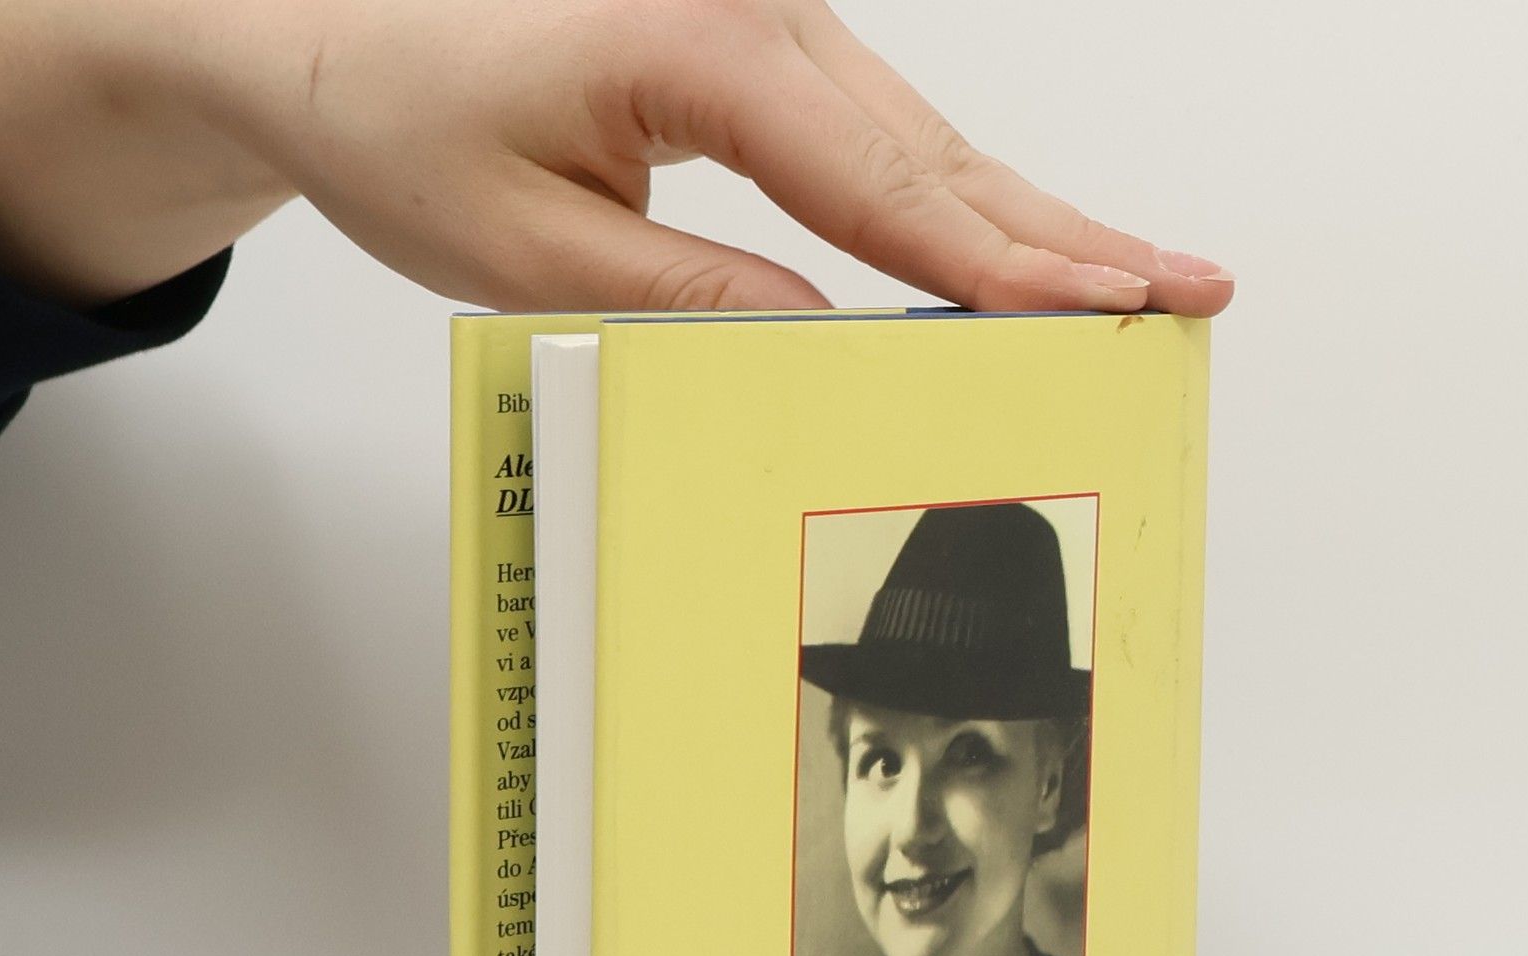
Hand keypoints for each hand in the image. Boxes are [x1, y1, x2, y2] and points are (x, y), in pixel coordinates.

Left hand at [0, 0, 1233, 316]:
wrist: (336, 37)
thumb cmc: (410, 124)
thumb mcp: (533, 251)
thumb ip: (692, 300)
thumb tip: (831, 350)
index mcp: (706, 45)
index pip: (886, 183)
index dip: (1003, 263)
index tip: (1106, 308)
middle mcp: (762, 17)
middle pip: (943, 154)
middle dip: (1071, 236)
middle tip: (1191, 291)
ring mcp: (773, 31)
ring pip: (933, 145)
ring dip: (1039, 224)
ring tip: (1147, 282)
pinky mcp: (768, 62)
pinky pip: (891, 143)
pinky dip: (968, 207)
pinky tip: (1032, 251)